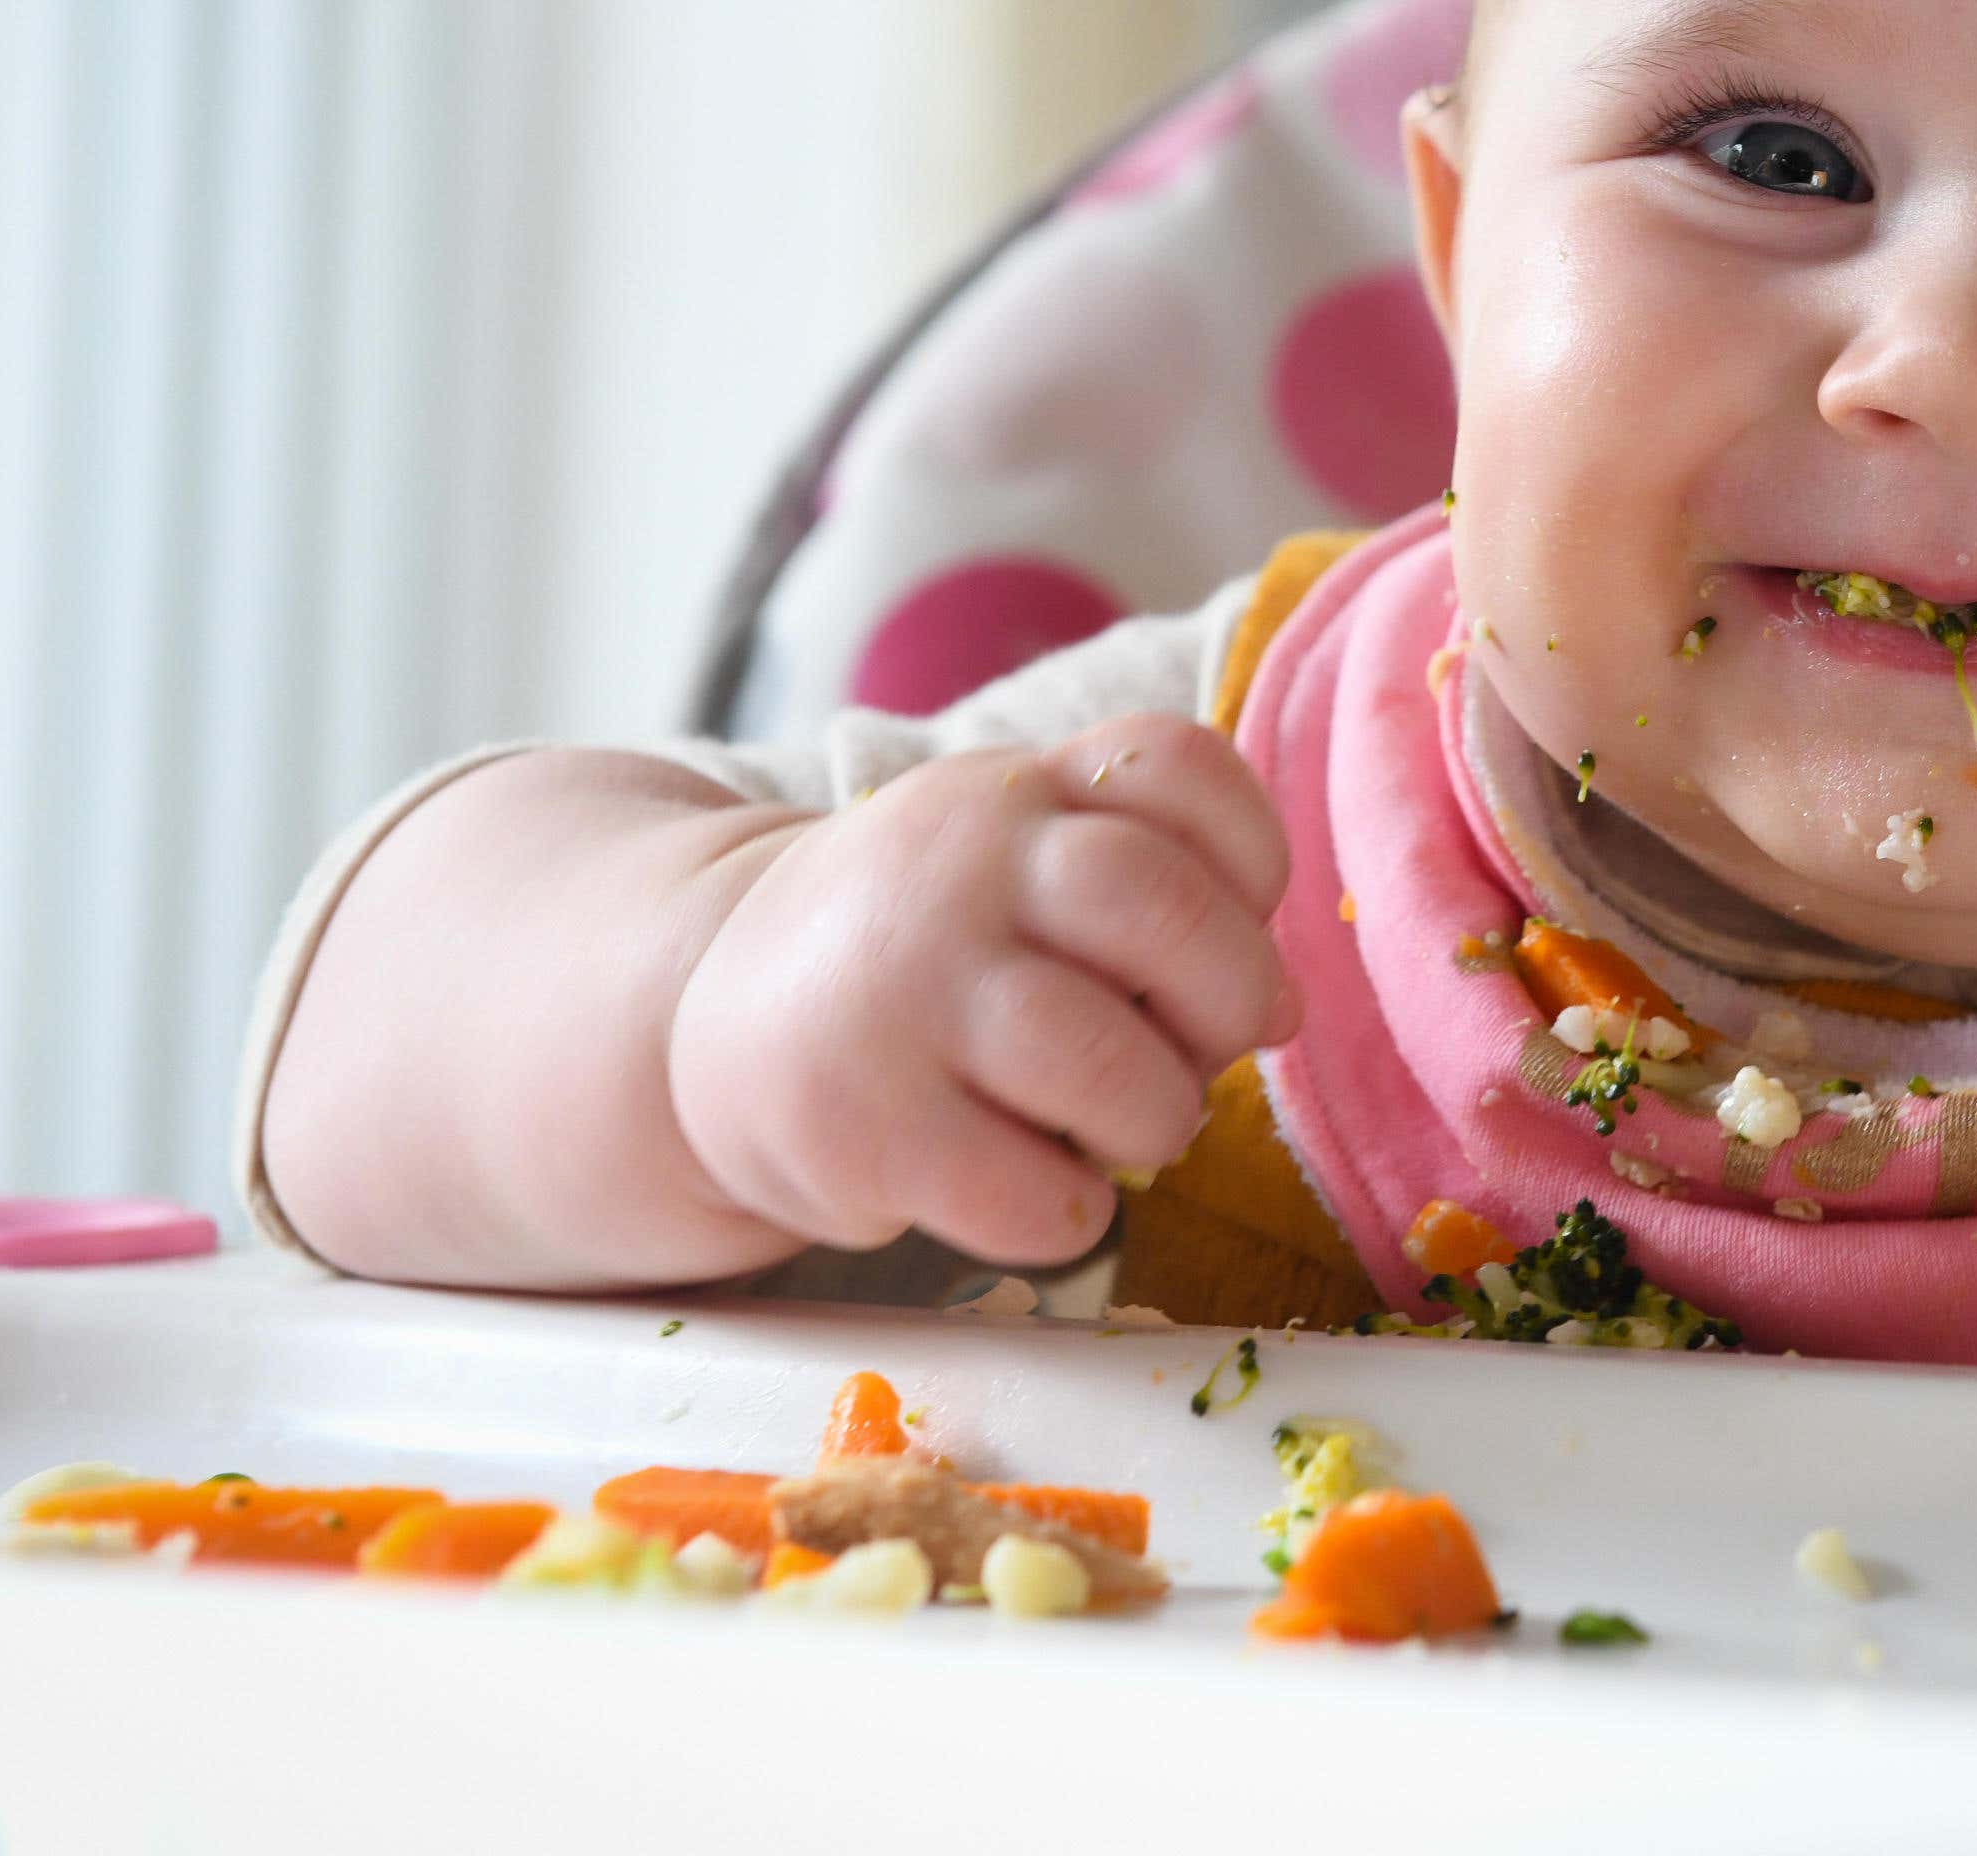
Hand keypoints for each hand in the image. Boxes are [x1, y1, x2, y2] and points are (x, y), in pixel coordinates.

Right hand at [667, 715, 1297, 1269]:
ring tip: (1128, 1126)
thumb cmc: (922, 955)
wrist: (698, 1015)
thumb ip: (1150, 894)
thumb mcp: (1012, 866)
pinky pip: (1036, 1195)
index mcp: (1015, 791)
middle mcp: (956, 868)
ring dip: (1158, 1117)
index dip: (1251, 850)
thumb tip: (1278, 1004)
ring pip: (1108, 1067)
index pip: (1174, 766)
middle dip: (1232, 993)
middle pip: (1157, 904)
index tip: (1244, 910)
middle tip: (1219, 1043)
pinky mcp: (861, 1125)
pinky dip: (1074, 1210)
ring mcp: (902, 993)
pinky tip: (1041, 1186)